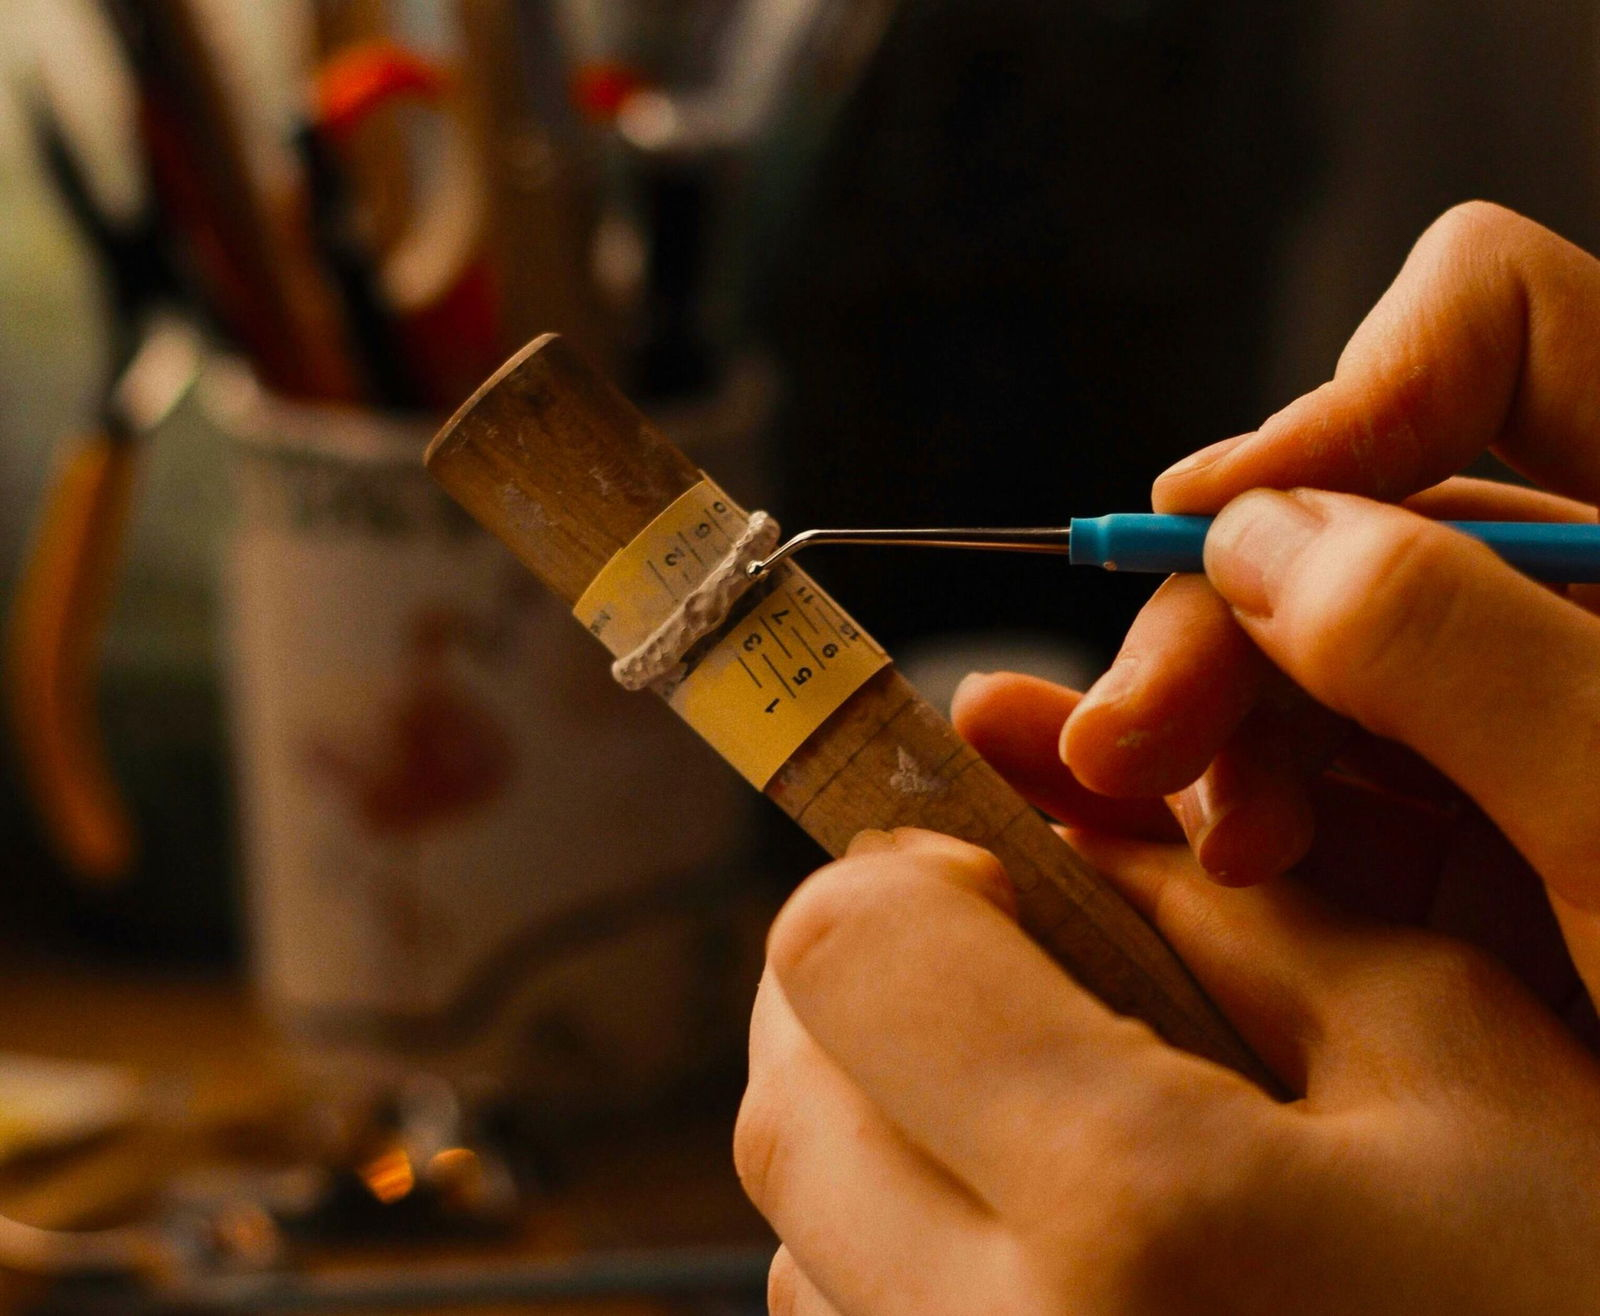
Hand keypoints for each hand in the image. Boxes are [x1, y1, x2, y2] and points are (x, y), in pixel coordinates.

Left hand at [737, 825, 1599, 1314]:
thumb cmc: (1589, 1301)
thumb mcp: (1460, 1066)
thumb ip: (1236, 926)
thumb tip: (1069, 852)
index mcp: (1134, 1208)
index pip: (846, 957)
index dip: (895, 876)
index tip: (977, 872)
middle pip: (786, 1110)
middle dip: (852, 996)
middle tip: (969, 959)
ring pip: (799, 1248)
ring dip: (866, 1133)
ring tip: (1014, 1107)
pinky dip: (891, 1263)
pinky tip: (1038, 1242)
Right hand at [1058, 203, 1599, 993]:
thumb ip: (1455, 647)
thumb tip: (1254, 531)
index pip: (1502, 328)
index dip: (1345, 406)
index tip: (1214, 531)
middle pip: (1369, 508)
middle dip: (1228, 612)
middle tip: (1122, 741)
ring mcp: (1552, 704)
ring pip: (1336, 642)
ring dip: (1231, 717)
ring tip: (1198, 831)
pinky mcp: (1507, 811)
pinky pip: (1353, 760)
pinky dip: (1269, 794)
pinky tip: (1223, 856)